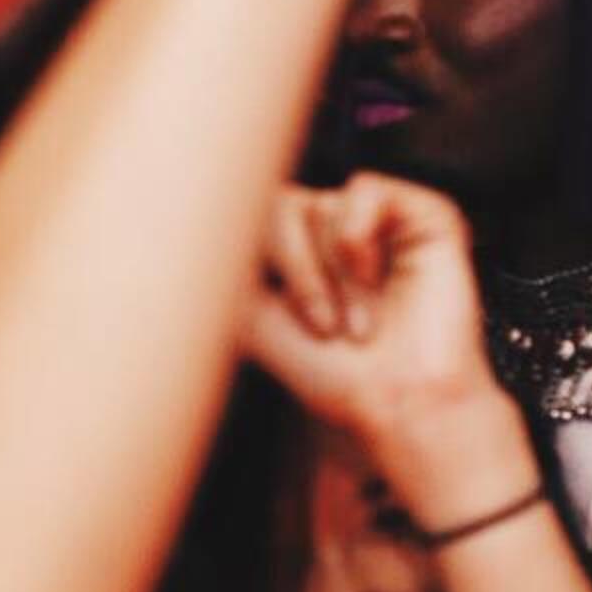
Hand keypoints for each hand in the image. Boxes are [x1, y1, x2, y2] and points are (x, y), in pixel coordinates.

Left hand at [238, 176, 536, 529]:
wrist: (396, 403)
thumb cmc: (333, 375)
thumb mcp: (248, 319)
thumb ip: (217, 266)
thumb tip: (171, 217)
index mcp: (293, 249)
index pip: (248, 211)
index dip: (252, 258)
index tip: (270, 310)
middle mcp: (332, 228)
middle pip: (279, 205)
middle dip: (295, 272)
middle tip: (322, 327)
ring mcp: (376, 219)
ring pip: (321, 206)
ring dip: (335, 275)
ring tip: (357, 322)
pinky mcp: (421, 214)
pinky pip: (365, 188)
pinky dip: (358, 238)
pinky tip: (375, 275)